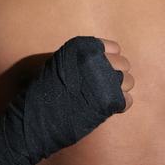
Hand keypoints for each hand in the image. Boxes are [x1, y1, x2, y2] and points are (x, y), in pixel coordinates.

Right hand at [0, 36, 128, 164]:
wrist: (35, 118)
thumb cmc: (47, 90)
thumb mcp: (61, 62)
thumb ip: (84, 57)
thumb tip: (108, 57)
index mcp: (85, 47)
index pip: (114, 48)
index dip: (109, 61)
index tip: (100, 73)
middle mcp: (97, 59)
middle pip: (124, 64)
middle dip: (115, 76)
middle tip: (103, 88)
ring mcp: (104, 79)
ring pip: (129, 81)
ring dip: (119, 91)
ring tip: (102, 100)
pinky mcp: (108, 101)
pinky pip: (127, 100)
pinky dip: (119, 107)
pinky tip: (105, 110)